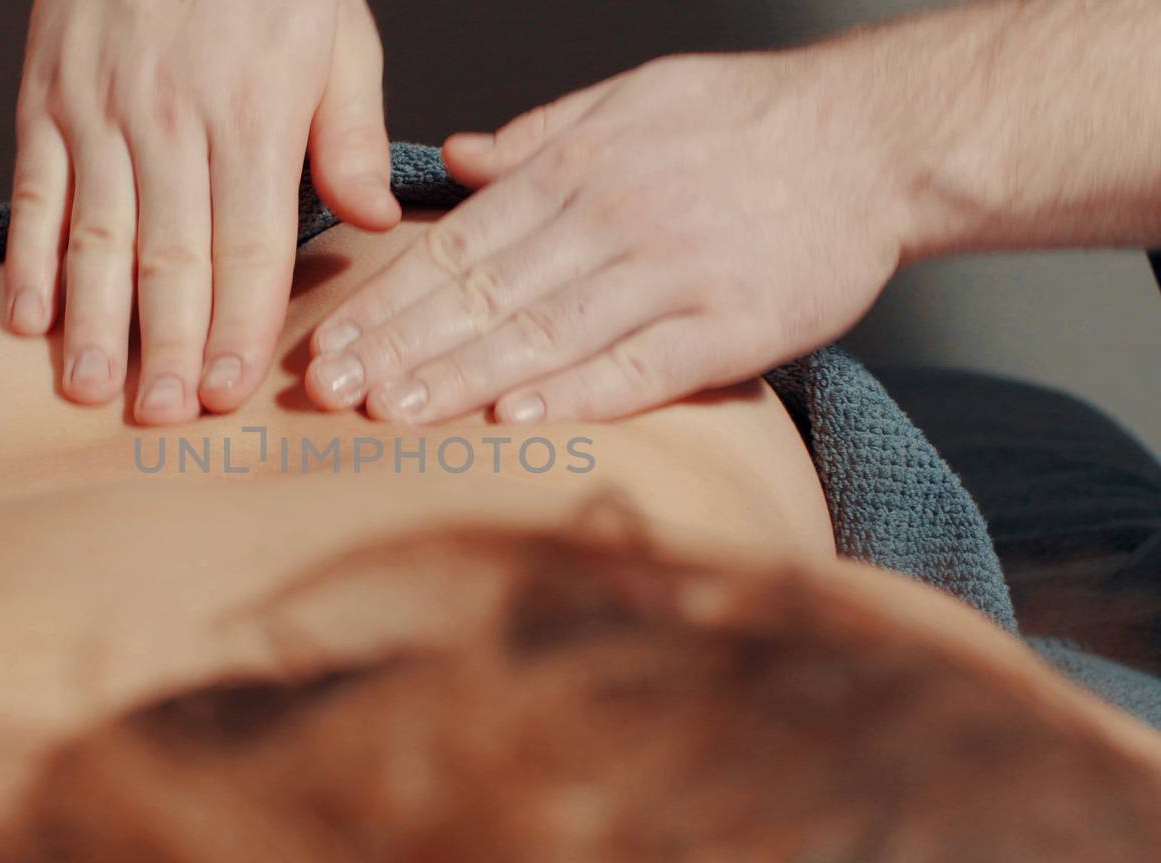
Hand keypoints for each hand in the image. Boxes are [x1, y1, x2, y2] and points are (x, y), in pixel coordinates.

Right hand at [7, 0, 399, 423]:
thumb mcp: (337, 37)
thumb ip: (353, 136)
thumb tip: (374, 222)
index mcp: (255, 114)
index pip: (252, 245)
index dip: (241, 325)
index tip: (231, 393)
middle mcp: (172, 121)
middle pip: (171, 256)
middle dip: (168, 346)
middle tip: (163, 419)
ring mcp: (100, 112)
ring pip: (96, 237)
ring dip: (92, 322)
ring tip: (91, 394)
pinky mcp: (45, 100)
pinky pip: (34, 191)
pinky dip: (27, 259)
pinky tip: (29, 322)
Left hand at [304, 50, 907, 423]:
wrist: (878, 137)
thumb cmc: (746, 121)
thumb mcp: (634, 95)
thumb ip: (540, 133)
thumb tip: (456, 159)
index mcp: (578, 167)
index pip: (459, 246)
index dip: (388, 300)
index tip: (331, 346)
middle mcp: (613, 218)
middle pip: (485, 295)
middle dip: (400, 348)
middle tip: (331, 394)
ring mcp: (673, 272)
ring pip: (547, 332)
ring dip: (464, 376)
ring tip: (396, 415)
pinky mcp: (735, 323)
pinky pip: (642, 365)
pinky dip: (578, 392)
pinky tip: (517, 419)